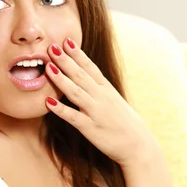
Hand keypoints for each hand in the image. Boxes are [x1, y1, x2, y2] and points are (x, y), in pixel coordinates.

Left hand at [45, 39, 157, 166]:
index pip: (91, 68)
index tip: (66, 41)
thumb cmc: (125, 124)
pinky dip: (60, 109)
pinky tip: (48, 102)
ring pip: (75, 92)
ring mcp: (96, 112)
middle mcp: (101, 97)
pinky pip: (73, 117)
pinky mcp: (90, 128)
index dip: (78, 54)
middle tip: (52, 47)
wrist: (138, 145)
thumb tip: (88, 80)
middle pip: (81, 75)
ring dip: (61, 79)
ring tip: (48, 67)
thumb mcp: (114, 101)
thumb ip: (100, 90)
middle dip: (66, 61)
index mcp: (107, 90)